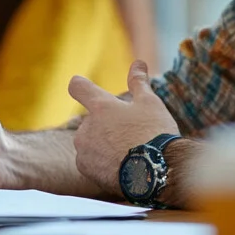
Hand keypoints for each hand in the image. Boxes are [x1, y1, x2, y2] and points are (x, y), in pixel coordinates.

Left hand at [69, 60, 179, 196]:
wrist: (155, 172)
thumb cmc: (154, 133)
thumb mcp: (150, 103)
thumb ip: (139, 82)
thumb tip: (138, 63)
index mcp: (100, 107)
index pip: (78, 87)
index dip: (81, 85)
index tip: (83, 86)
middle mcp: (86, 127)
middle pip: (91, 120)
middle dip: (105, 124)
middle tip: (131, 133)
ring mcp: (84, 150)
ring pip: (90, 141)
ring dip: (103, 144)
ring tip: (128, 152)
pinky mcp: (86, 170)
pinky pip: (91, 161)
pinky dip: (102, 162)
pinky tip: (122, 166)